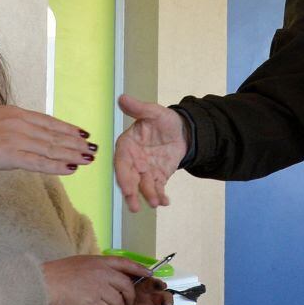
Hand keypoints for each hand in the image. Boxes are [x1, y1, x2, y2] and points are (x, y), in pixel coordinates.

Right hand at [0, 105, 95, 174]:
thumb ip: (5, 123)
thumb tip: (13, 128)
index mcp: (15, 113)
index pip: (48, 121)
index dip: (67, 128)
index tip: (82, 133)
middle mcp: (20, 124)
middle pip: (54, 135)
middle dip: (76, 142)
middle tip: (93, 148)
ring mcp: (17, 140)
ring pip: (52, 148)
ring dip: (72, 154)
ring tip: (88, 158)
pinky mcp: (11, 156)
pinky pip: (39, 163)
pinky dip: (57, 166)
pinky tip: (71, 168)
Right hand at [42, 255, 153, 304]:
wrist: (47, 283)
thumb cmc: (60, 273)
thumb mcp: (82, 262)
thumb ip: (97, 267)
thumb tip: (109, 274)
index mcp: (100, 261)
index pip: (126, 263)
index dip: (140, 269)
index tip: (149, 274)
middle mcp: (103, 273)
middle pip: (126, 286)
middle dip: (130, 297)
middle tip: (127, 304)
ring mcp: (99, 288)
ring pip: (119, 302)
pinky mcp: (93, 303)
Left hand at [103, 278, 177, 304]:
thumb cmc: (117, 294)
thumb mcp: (120, 281)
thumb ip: (129, 273)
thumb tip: (143, 271)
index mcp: (147, 288)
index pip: (158, 284)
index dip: (161, 285)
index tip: (161, 286)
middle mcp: (153, 299)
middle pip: (168, 299)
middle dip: (169, 302)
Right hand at [113, 95, 187, 211]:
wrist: (182, 130)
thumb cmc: (163, 120)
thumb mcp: (153, 112)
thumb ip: (138, 108)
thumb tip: (122, 98)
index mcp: (127, 145)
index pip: (121, 162)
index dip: (123, 175)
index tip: (127, 187)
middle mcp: (133, 161)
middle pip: (129, 179)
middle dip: (131, 193)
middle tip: (134, 206)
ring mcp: (145, 171)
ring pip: (143, 186)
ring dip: (147, 195)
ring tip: (155, 203)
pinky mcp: (157, 177)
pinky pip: (157, 188)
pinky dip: (160, 196)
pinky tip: (165, 202)